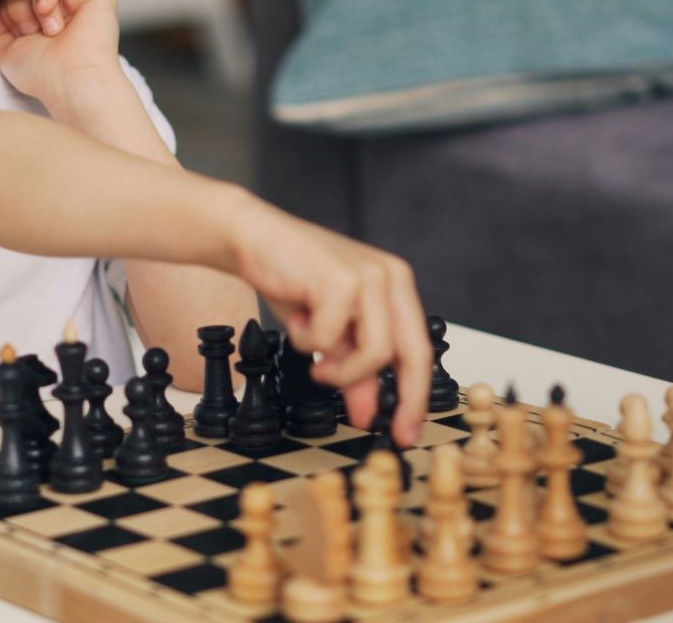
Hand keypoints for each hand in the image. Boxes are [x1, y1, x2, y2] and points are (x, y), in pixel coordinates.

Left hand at [0, 0, 122, 102]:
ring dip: (33, 3)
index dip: (6, 8)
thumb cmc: (41, 74)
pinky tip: (48, 13)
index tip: (15, 35)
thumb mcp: (6, 47)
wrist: (70, 84)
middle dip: (17, 6)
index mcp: (44, 19)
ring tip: (45, 30)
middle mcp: (63, 6)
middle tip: (29, 32)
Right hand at [225, 198, 431, 447]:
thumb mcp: (330, 332)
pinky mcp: (340, 280)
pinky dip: (307, 340)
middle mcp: (390, 278)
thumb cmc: (293, 280)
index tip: (407, 433)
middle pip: (411, 353)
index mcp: (396, 287)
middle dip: (400, 397)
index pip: (419, 349)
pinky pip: (329, 338)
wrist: (253, 239)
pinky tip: (296, 319)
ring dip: (339, 369)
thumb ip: (353, 369)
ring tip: (316, 361)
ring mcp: (368, 277)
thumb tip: (369, 413)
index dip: (416, 396)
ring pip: (374, 352)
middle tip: (372, 423)